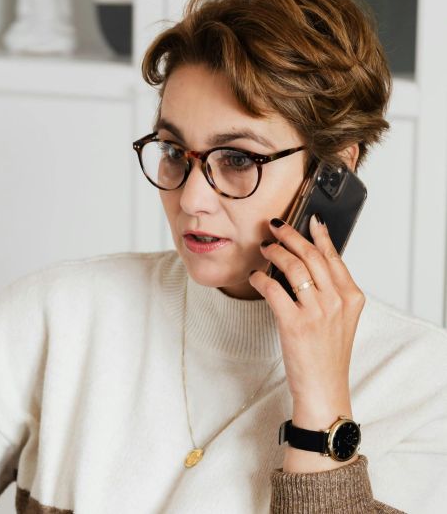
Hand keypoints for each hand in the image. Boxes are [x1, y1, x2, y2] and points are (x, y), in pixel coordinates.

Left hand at [248, 215, 365, 470]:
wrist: (324, 389)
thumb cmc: (327, 355)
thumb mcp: (340, 319)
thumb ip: (331, 291)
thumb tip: (307, 262)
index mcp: (351, 297)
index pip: (334, 256)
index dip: (318, 235)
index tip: (309, 219)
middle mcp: (337, 301)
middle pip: (311, 255)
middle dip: (290, 235)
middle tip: (274, 226)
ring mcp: (317, 312)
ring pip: (293, 266)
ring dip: (274, 252)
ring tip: (263, 248)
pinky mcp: (295, 324)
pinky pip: (274, 289)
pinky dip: (261, 278)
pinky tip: (255, 276)